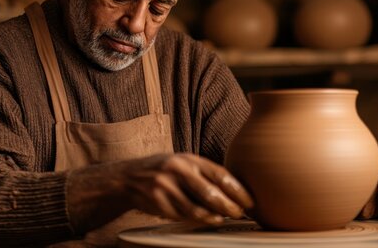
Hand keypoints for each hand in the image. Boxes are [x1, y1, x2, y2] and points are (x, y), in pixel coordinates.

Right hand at [121, 153, 253, 224]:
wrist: (129, 177)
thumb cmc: (163, 170)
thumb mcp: (183, 162)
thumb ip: (204, 172)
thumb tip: (234, 189)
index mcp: (189, 159)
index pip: (219, 174)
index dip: (237, 190)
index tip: (249, 201)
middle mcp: (178, 170)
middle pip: (210, 193)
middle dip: (229, 206)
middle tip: (239, 213)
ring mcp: (166, 187)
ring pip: (196, 208)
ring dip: (213, 216)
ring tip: (223, 218)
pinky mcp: (157, 202)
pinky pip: (182, 216)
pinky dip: (196, 219)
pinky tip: (205, 219)